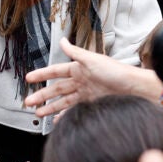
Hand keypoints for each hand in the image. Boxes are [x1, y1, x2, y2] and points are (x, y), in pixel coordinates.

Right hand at [23, 38, 162, 116]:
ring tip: (38, 114)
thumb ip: (76, 53)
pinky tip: (57, 120)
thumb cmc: (116, 72)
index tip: (28, 78)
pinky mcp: (92, 104)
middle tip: (28, 102)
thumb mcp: (93, 60)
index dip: (41, 75)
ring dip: (50, 107)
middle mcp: (80, 81)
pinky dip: (64, 116)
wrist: (135, 89)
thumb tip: (62, 41)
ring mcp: (86, 94)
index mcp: (78, 69)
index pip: (55, 72)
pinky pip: (74, 111)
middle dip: (41, 95)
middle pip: (55, 89)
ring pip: (62, 101)